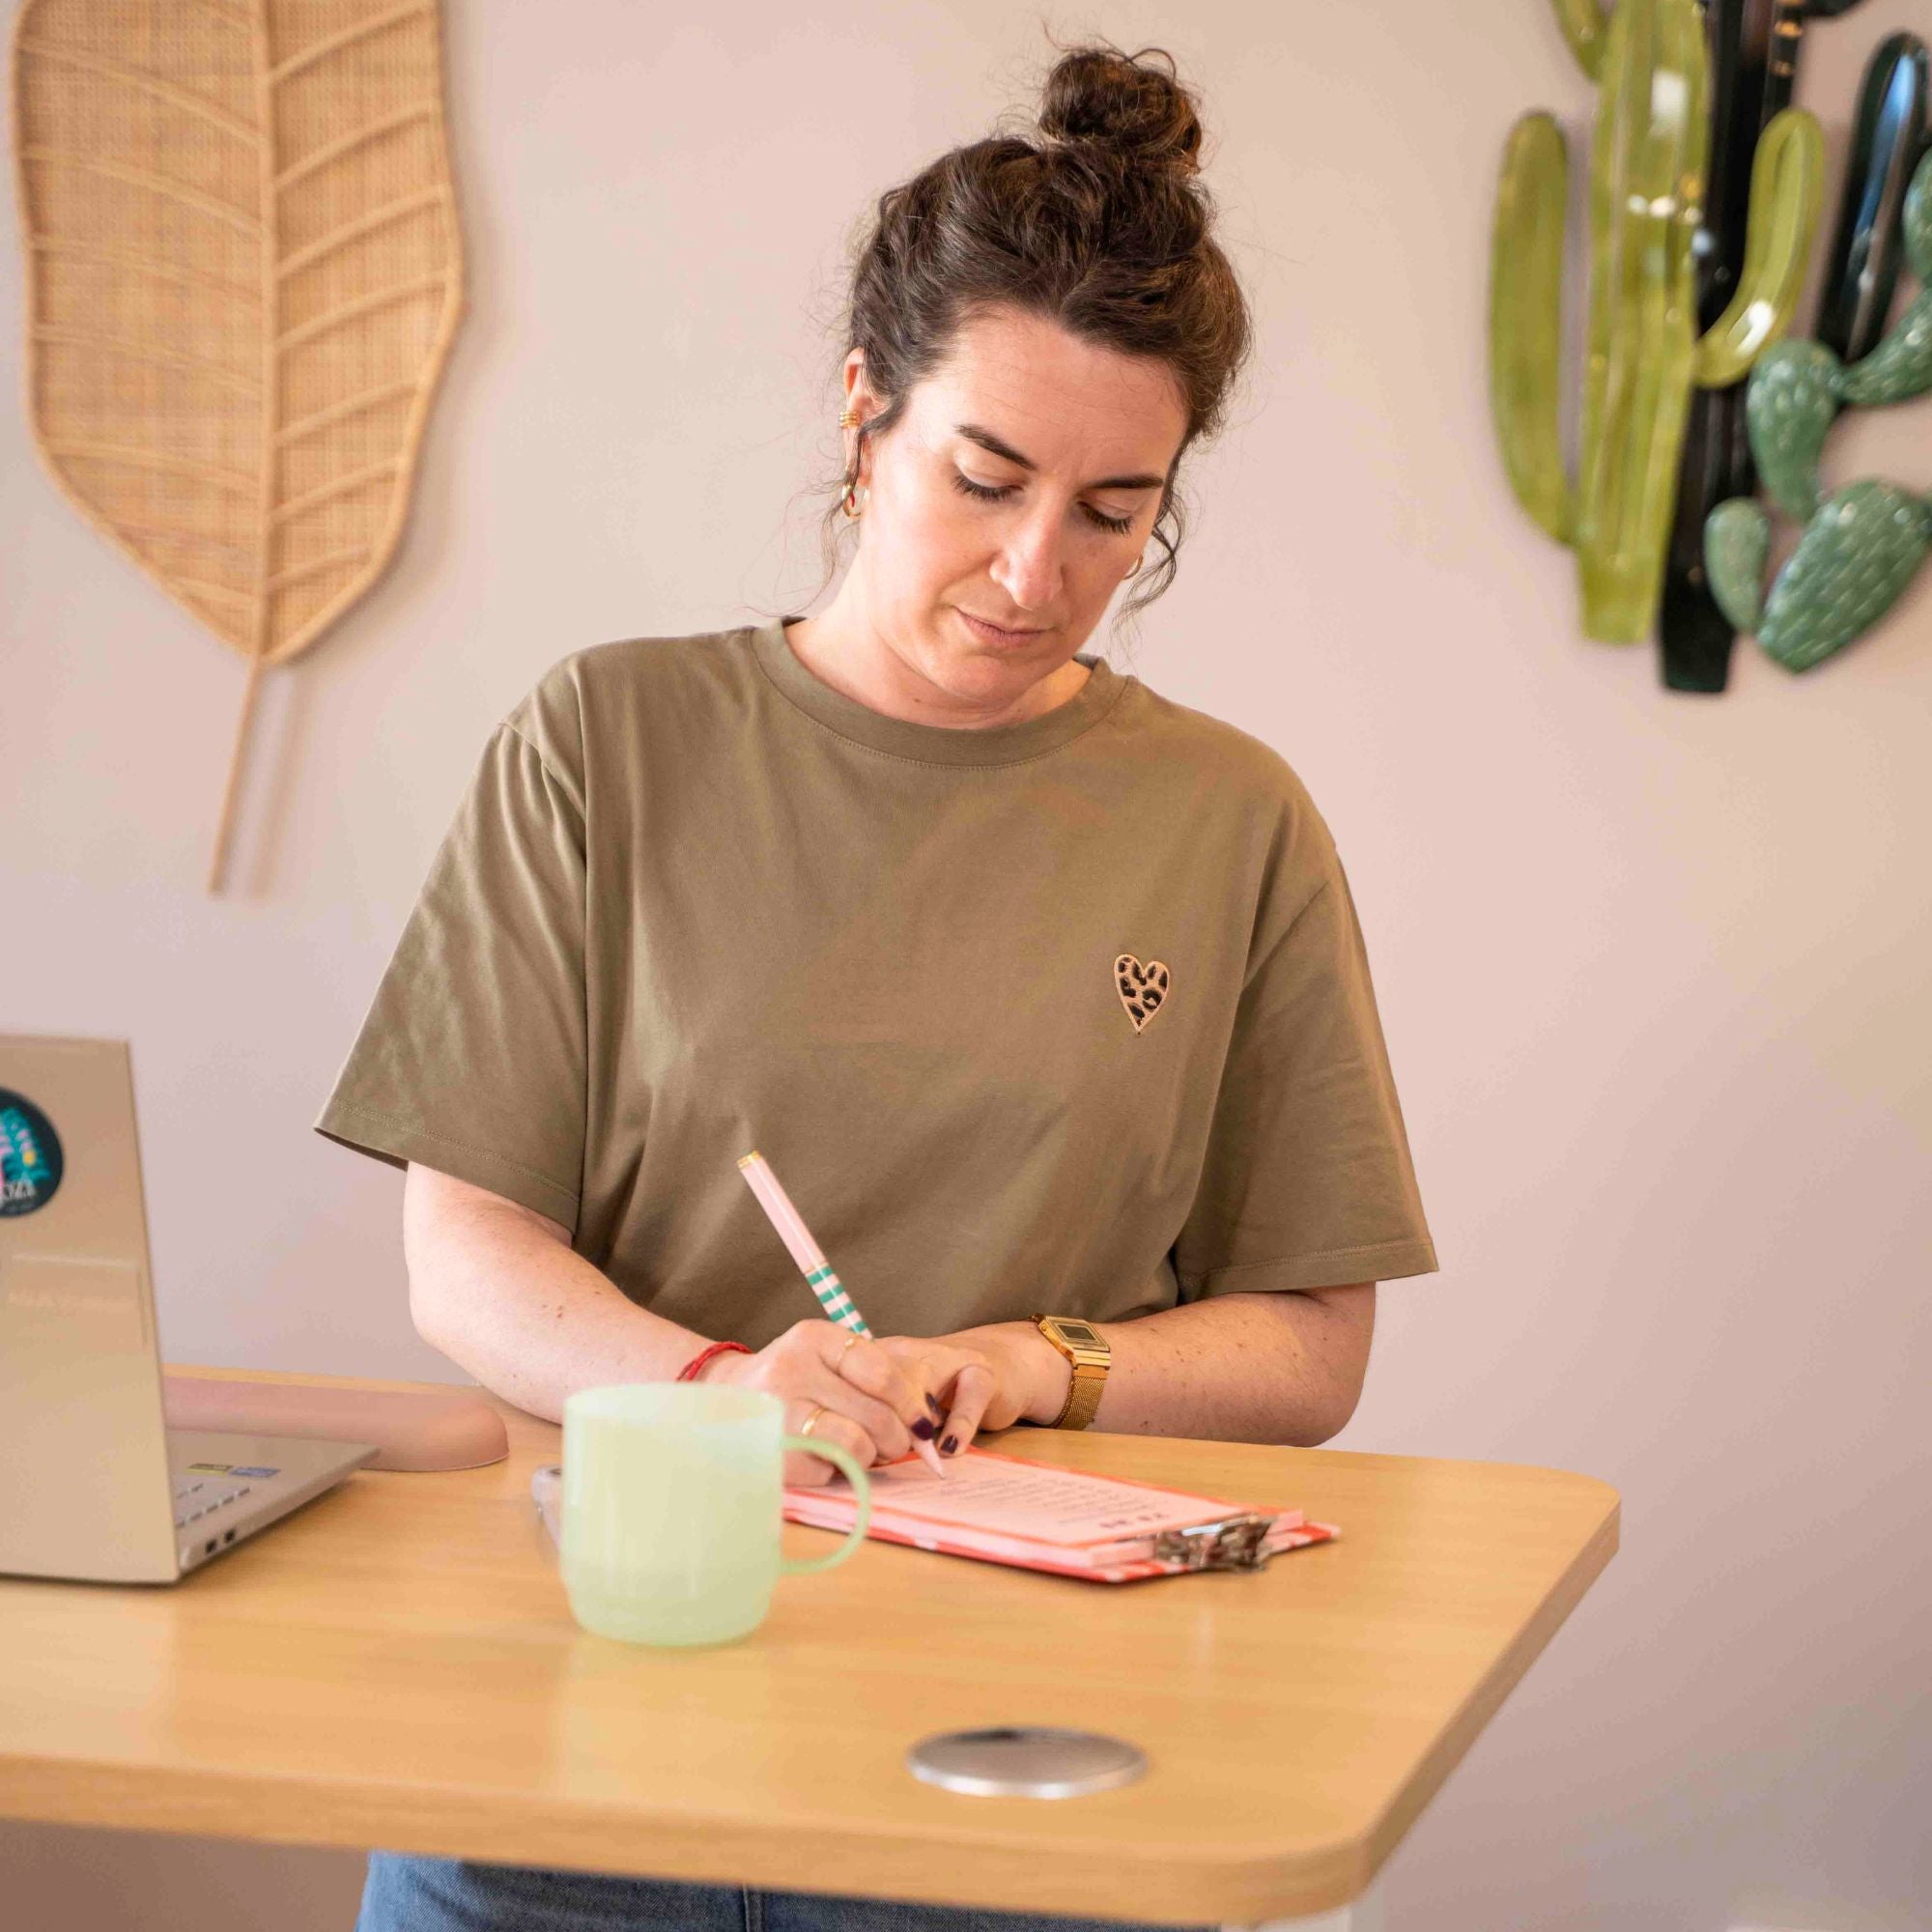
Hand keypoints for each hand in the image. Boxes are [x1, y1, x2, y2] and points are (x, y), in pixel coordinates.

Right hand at [702, 1320, 944, 1486]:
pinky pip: (830, 1470)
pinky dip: (838, 1469)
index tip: (923, 1422)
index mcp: (813, 1339)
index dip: (911, 1403)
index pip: (881, 1373)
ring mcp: (777, 1414)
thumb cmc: (796, 1379)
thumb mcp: (827, 1357)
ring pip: (858, 1445)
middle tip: (895, 1443)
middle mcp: (791, 1370)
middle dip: (899, 1437)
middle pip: (876, 1414)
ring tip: (862, 1448)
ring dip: (871, 1455)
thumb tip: (927, 1425)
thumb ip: (875, 1378)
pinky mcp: (771, 1453)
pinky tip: (825, 1457)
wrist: (727, 1398)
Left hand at [868, 1322, 1071, 1457]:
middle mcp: (908, 1351)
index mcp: (880, 1357)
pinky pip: (967, 1395)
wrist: (1003, 1367)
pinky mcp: (982, 1370)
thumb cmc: (941, 1398)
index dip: (850, 1415)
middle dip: (877, 1421)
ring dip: (911, 1423)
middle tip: (880, 1455)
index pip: (851, 1381)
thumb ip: (876, 1428)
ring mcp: (947, 1357)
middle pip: (878, 1381)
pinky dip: (958, 1424)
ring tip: (911, 1452)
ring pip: (916, 1382)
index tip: (852, 1447)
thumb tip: (846, 1463)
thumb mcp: (902, 1410)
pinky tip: (950, 1448)